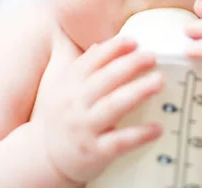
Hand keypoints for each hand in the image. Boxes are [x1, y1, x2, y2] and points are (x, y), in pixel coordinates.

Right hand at [37, 28, 162, 183]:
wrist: (42, 159)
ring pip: (114, 106)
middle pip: (105, 79)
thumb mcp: (60, 87)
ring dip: (138, 92)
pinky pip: (120, 141)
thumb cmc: (59, 117)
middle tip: (151, 56)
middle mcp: (75, 104)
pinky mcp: (95, 152)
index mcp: (69, 85)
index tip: (133, 41)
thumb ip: (78, 65)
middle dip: (130, 65)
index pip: (90, 61)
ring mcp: (84, 128)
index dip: (112, 49)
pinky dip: (140, 134)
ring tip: (159, 81)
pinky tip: (157, 128)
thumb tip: (100, 44)